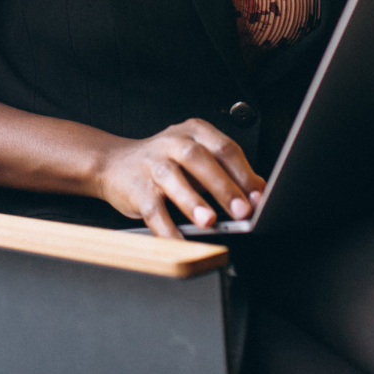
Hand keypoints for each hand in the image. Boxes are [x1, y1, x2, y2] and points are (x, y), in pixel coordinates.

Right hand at [95, 119, 265, 239]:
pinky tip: (179, 241)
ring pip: (173, 179)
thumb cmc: (164, 163)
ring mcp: (152, 164)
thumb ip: (228, 172)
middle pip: (199, 159)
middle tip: (241, 210)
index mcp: (194, 132)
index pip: (224, 148)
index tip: (258, 197)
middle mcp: (173, 143)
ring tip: (209, 221)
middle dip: (223, 186)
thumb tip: (259, 192)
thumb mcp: (198, 160)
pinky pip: (152, 209)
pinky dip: (166, 227)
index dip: (243, 173)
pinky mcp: (135, 187)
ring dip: (193, 201)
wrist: (114, 163)